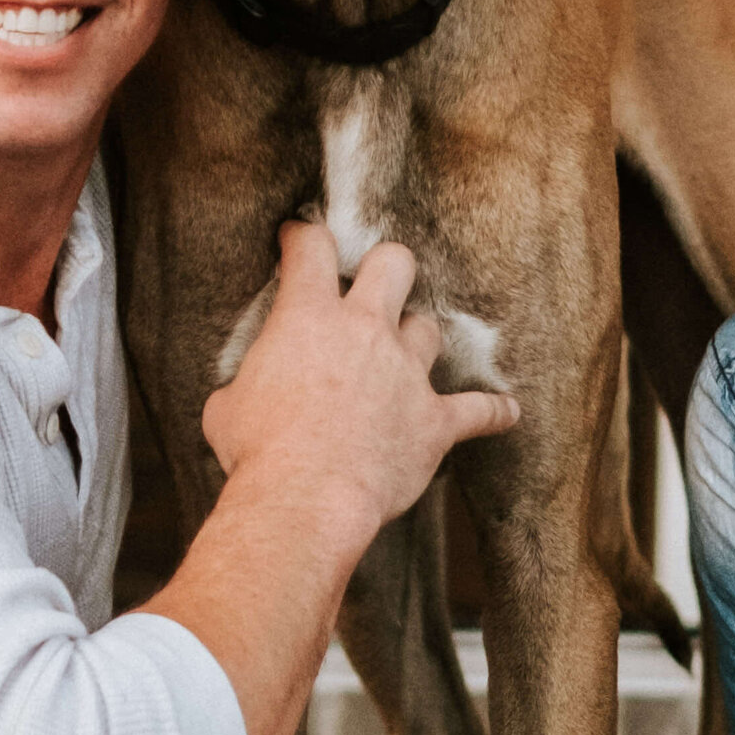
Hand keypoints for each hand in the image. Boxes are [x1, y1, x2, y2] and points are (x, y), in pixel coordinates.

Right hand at [203, 222, 516, 556]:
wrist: (305, 498)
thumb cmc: (258, 452)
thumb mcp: (226, 406)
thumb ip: (246, 384)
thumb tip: (245, 394)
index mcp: (307, 317)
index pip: (310, 248)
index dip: (303, 236)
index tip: (298, 238)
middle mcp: (364, 330)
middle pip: (394, 264)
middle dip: (386, 267)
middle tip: (374, 283)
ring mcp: (406, 372)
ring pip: (428, 329)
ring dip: (417, 338)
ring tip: (408, 355)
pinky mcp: (434, 421)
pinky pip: (479, 410)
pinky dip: (494, 412)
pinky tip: (508, 412)